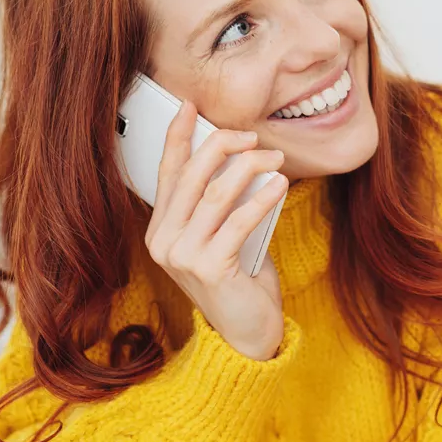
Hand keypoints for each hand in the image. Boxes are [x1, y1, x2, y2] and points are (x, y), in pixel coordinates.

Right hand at [145, 100, 287, 360]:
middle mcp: (163, 241)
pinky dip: (262, 197)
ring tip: (276, 159)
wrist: (248, 334)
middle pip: (192, 175)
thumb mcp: (224, 235)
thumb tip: (244, 159)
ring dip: (250, 167)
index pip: (167, 172)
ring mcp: (183, 256)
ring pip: (216, 192)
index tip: (188, 106)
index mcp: (161, 230)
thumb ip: (222, 204)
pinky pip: (238, 220)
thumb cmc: (240, 279)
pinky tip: (279, 184)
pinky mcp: (210, 268)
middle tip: (253, 137)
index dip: (177, 136)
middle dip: (223, 145)